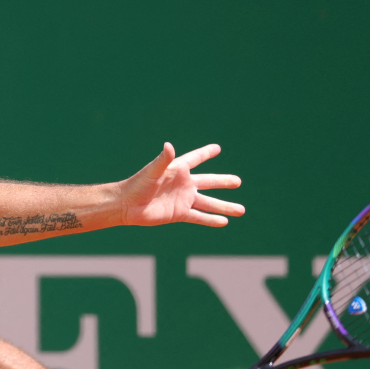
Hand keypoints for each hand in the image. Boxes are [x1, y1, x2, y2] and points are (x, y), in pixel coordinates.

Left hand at [119, 143, 243, 226]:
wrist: (128, 206)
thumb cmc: (137, 185)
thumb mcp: (151, 171)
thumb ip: (162, 160)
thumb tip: (169, 145)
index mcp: (177, 170)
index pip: (195, 159)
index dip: (205, 153)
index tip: (217, 149)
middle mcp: (183, 184)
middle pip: (208, 182)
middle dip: (223, 182)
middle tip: (238, 181)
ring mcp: (183, 199)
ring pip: (208, 203)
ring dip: (224, 206)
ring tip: (241, 210)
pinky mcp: (179, 214)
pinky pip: (199, 217)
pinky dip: (211, 220)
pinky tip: (224, 222)